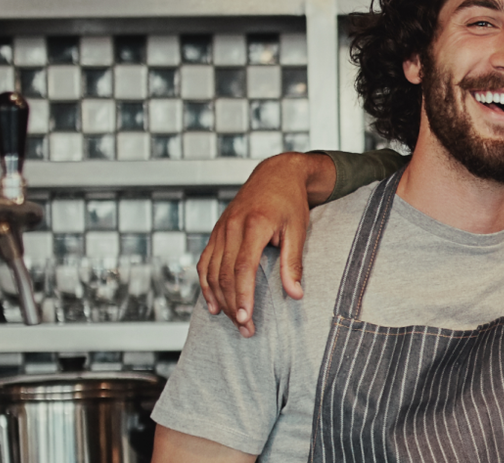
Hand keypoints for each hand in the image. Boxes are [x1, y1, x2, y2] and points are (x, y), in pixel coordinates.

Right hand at [197, 153, 325, 337]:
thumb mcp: (298, 229)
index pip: (242, 267)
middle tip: (246, 330)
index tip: (246, 319)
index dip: (242, 296)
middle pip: (224, 274)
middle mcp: (231, 227)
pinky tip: (213, 305)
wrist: (276, 173)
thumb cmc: (290, 201)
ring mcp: (220, 229)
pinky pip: (205, 262)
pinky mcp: (216, 232)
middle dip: (232, 306)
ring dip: (220, 300)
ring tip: (234, 322)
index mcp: (254, 224)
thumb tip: (295, 295)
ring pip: (211, 272)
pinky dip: (206, 285)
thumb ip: (293, 262)